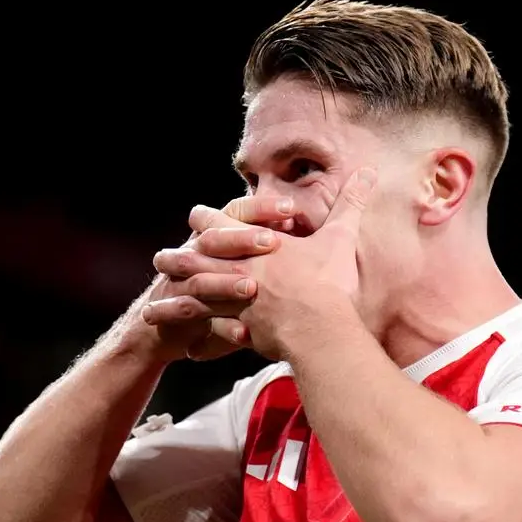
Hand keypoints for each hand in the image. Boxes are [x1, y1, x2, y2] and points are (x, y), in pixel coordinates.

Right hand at [135, 195, 291, 361]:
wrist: (164, 319)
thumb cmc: (215, 285)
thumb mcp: (238, 259)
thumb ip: (267, 243)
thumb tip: (302, 224)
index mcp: (215, 235)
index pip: (235, 211)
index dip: (260, 207)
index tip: (291, 206)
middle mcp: (197, 253)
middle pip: (216, 239)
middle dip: (242, 238)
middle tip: (273, 241)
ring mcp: (184, 282)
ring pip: (203, 278)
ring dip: (226, 283)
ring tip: (252, 287)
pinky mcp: (180, 314)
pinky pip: (199, 319)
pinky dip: (223, 329)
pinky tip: (244, 335)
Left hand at [147, 168, 375, 360]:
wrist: (319, 327)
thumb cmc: (328, 282)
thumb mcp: (340, 237)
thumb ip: (351, 204)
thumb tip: (370, 171)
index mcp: (257, 247)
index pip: (224, 226)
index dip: (207, 221)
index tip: (194, 216)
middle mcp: (239, 273)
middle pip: (196, 262)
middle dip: (176, 261)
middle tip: (159, 260)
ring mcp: (235, 303)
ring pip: (194, 301)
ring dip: (172, 305)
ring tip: (151, 310)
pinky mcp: (240, 331)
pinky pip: (213, 336)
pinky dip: (199, 342)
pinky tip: (188, 351)